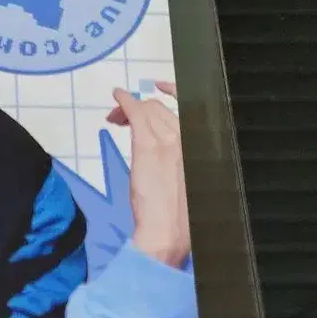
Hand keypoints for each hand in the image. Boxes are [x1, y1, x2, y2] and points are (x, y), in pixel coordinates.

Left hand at [106, 82, 190, 268]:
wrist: (168, 231)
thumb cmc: (179, 215)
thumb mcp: (188, 181)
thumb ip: (181, 160)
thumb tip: (165, 148)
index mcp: (201, 146)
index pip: (190, 108)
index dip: (173, 91)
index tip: (158, 86)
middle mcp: (188, 138)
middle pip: (160, 108)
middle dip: (140, 107)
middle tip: (122, 118)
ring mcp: (168, 141)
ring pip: (147, 110)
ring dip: (128, 109)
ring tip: (115, 118)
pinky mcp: (147, 146)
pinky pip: (136, 113)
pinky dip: (124, 101)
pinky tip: (116, 98)